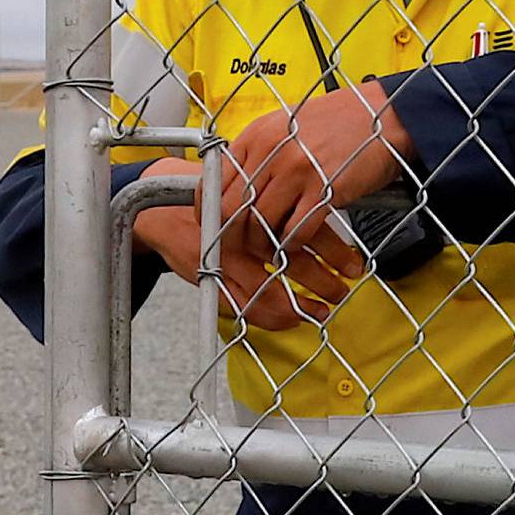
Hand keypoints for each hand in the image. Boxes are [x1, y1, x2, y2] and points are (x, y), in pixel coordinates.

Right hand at [131, 157, 363, 331]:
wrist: (160, 211)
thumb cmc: (211, 202)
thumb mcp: (247, 197)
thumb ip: (286, 206)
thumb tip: (329, 223)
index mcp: (255, 209)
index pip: (304, 234)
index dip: (333, 253)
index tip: (354, 267)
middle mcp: (241, 237)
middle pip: (293, 264)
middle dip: (324, 283)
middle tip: (343, 291)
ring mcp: (224, 263)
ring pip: (271, 293)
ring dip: (302, 305)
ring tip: (323, 308)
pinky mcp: (212, 282)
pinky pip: (247, 309)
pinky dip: (273, 317)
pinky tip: (292, 317)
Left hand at [220, 83, 415, 263]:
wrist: (381, 115)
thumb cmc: (336, 123)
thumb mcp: (284, 126)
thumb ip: (257, 153)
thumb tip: (233, 187)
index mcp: (256, 135)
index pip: (214, 183)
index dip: (210, 213)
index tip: (215, 228)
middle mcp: (271, 150)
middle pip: (233, 209)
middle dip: (233, 237)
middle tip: (241, 248)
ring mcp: (297, 170)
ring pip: (262, 224)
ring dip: (266, 243)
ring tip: (273, 247)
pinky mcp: (324, 190)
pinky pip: (296, 231)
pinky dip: (293, 244)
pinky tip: (298, 243)